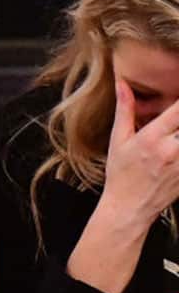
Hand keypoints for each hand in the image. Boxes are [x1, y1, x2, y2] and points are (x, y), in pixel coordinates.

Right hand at [67, 81, 178, 292]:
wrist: (130, 207)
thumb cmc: (121, 174)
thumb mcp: (118, 140)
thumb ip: (125, 111)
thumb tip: (122, 85)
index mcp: (152, 138)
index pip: (178, 109)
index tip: (177, 94)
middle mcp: (172, 150)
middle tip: (174, 121)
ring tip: (173, 137)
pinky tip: (174, 149)